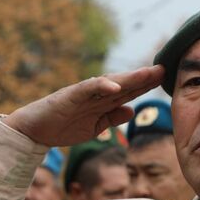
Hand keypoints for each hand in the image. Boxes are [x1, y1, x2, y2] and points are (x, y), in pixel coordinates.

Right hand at [5, 65, 163, 145]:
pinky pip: (88, 89)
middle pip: (124, 84)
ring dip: (129, 78)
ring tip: (147, 73)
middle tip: (164, 68)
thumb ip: (112, 118)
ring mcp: (83, 93)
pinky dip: (101, 86)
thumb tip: (131, 111)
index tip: (165, 79)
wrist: (34, 131)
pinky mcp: (70, 95)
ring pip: (110, 83)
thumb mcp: (94, 127)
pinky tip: (116, 86)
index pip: (128, 92)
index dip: (146, 85)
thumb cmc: (62, 127)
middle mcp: (95, 94)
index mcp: (102, 102)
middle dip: (144, 77)